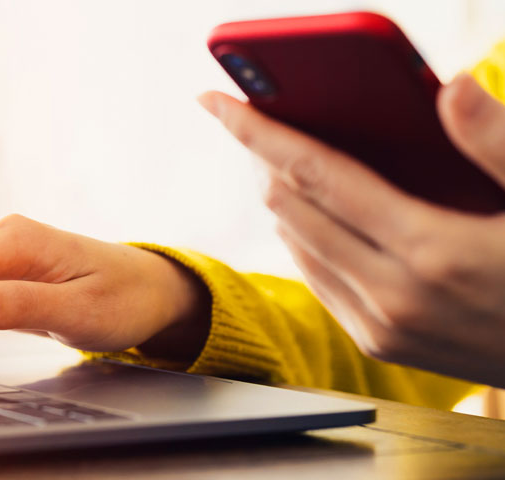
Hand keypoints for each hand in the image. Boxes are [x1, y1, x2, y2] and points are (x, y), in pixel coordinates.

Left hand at [198, 72, 504, 387]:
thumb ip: (497, 142)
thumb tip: (450, 88)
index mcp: (431, 250)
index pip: (313, 173)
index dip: (256, 131)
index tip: (214, 101)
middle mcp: (393, 296)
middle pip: (289, 209)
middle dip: (264, 157)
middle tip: (256, 116)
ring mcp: (384, 327)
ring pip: (296, 246)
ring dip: (283, 198)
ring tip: (285, 156)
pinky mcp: (384, 346)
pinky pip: (319, 279)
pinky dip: (306, 238)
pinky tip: (320, 212)